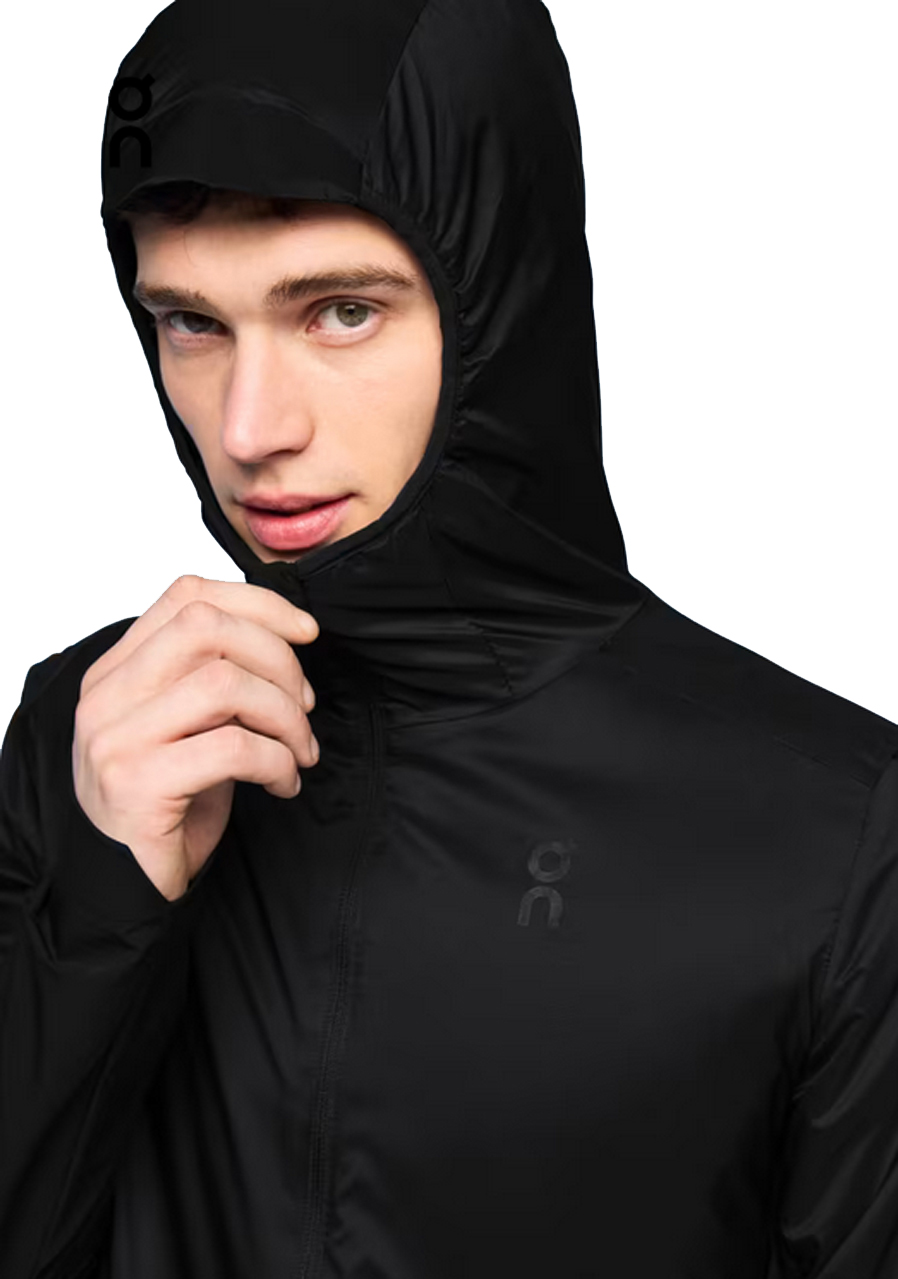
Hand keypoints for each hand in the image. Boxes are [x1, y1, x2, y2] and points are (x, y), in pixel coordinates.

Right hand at [72, 575, 319, 901]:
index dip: (258, 604)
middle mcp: (107, 695)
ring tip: (299, 751)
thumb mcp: (189, 725)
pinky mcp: (138, 784)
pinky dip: (277, 761)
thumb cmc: (170, 801)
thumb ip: (215, 676)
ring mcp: (117, 738)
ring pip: (225, 683)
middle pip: (207, 628)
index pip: (187, 596)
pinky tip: (283, 783)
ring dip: (285, 717)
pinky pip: (234, 748)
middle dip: (278, 661)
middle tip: (305, 707)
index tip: (306, 633)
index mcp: (118, 669)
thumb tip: (288, 639)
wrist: (128, 883)